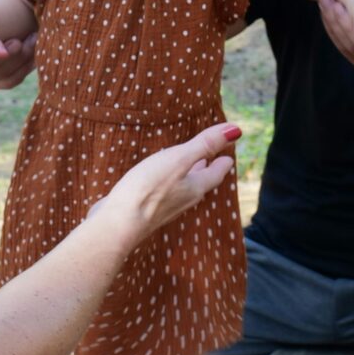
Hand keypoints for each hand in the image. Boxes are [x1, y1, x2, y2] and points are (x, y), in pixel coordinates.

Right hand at [88, 122, 240, 239]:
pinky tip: (156, 180)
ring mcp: (163, 207)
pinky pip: (162, 193)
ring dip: (187, 176)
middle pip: (200, 182)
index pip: (216, 173)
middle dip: (207, 169)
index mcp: (194, 187)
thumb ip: (204, 145)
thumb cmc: (148, 189)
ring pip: (181, 188)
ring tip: (187, 166)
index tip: (229, 156)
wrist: (117, 224)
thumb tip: (236, 130)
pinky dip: (166, 183)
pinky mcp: (145, 210)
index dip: (223, 162)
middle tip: (212, 159)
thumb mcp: (178, 159)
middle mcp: (182, 199)